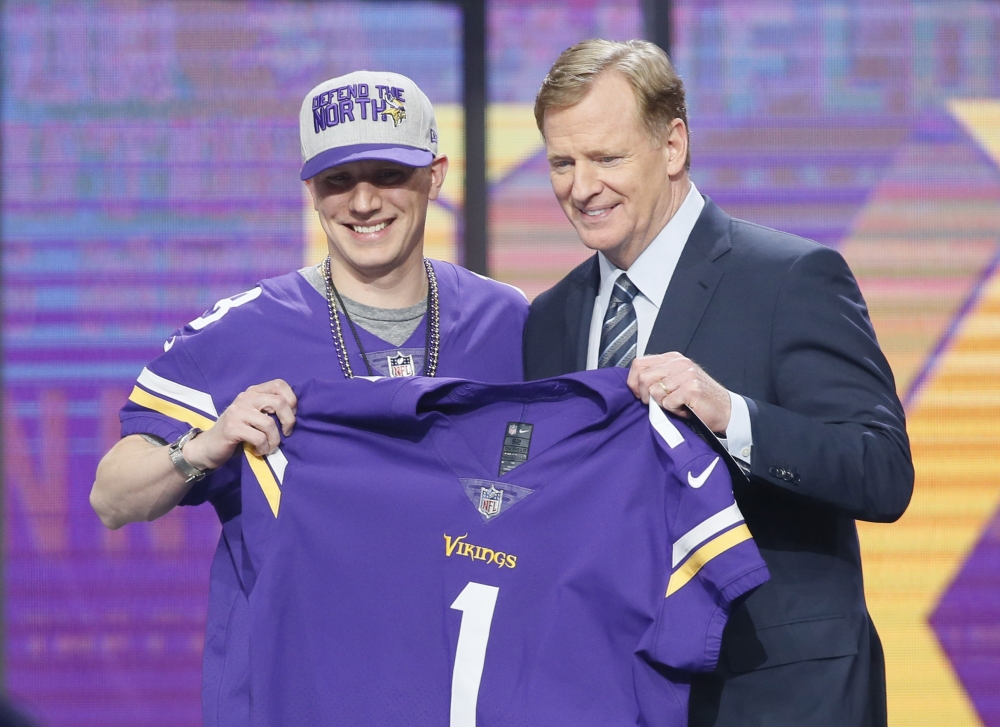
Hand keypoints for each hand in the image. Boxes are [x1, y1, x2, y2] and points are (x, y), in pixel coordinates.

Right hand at [182, 379, 296, 468]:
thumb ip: (270, 409)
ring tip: (269, 447)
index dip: (292, 400)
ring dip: (274, 440)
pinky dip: (264, 448)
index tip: (291, 417)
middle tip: (286, 434)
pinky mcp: (232, 427)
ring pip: (269, 423)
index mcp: (253, 392)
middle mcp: (245, 398)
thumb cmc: (238, 433)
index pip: (280, 384)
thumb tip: (296, 412)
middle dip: (288, 421)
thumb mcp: (255, 416)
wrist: (208, 447)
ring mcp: (237, 412)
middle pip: (279, 402)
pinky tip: (259, 451)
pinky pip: (259, 437)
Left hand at [627, 352, 731, 432]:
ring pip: (654, 391)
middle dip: (645, 396)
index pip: (639, 364)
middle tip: (657, 404)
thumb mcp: (676, 382)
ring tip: (676, 404)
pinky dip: (673, 410)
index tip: (639, 394)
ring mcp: (686, 374)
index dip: (633, 382)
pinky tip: (684, 408)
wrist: (725, 409)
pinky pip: (667, 402)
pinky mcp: (691, 388)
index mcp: (673, 359)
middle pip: (643, 377)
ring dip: (662, 404)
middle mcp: (679, 363)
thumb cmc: (699, 399)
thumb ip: (657, 378)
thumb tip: (634, 384)